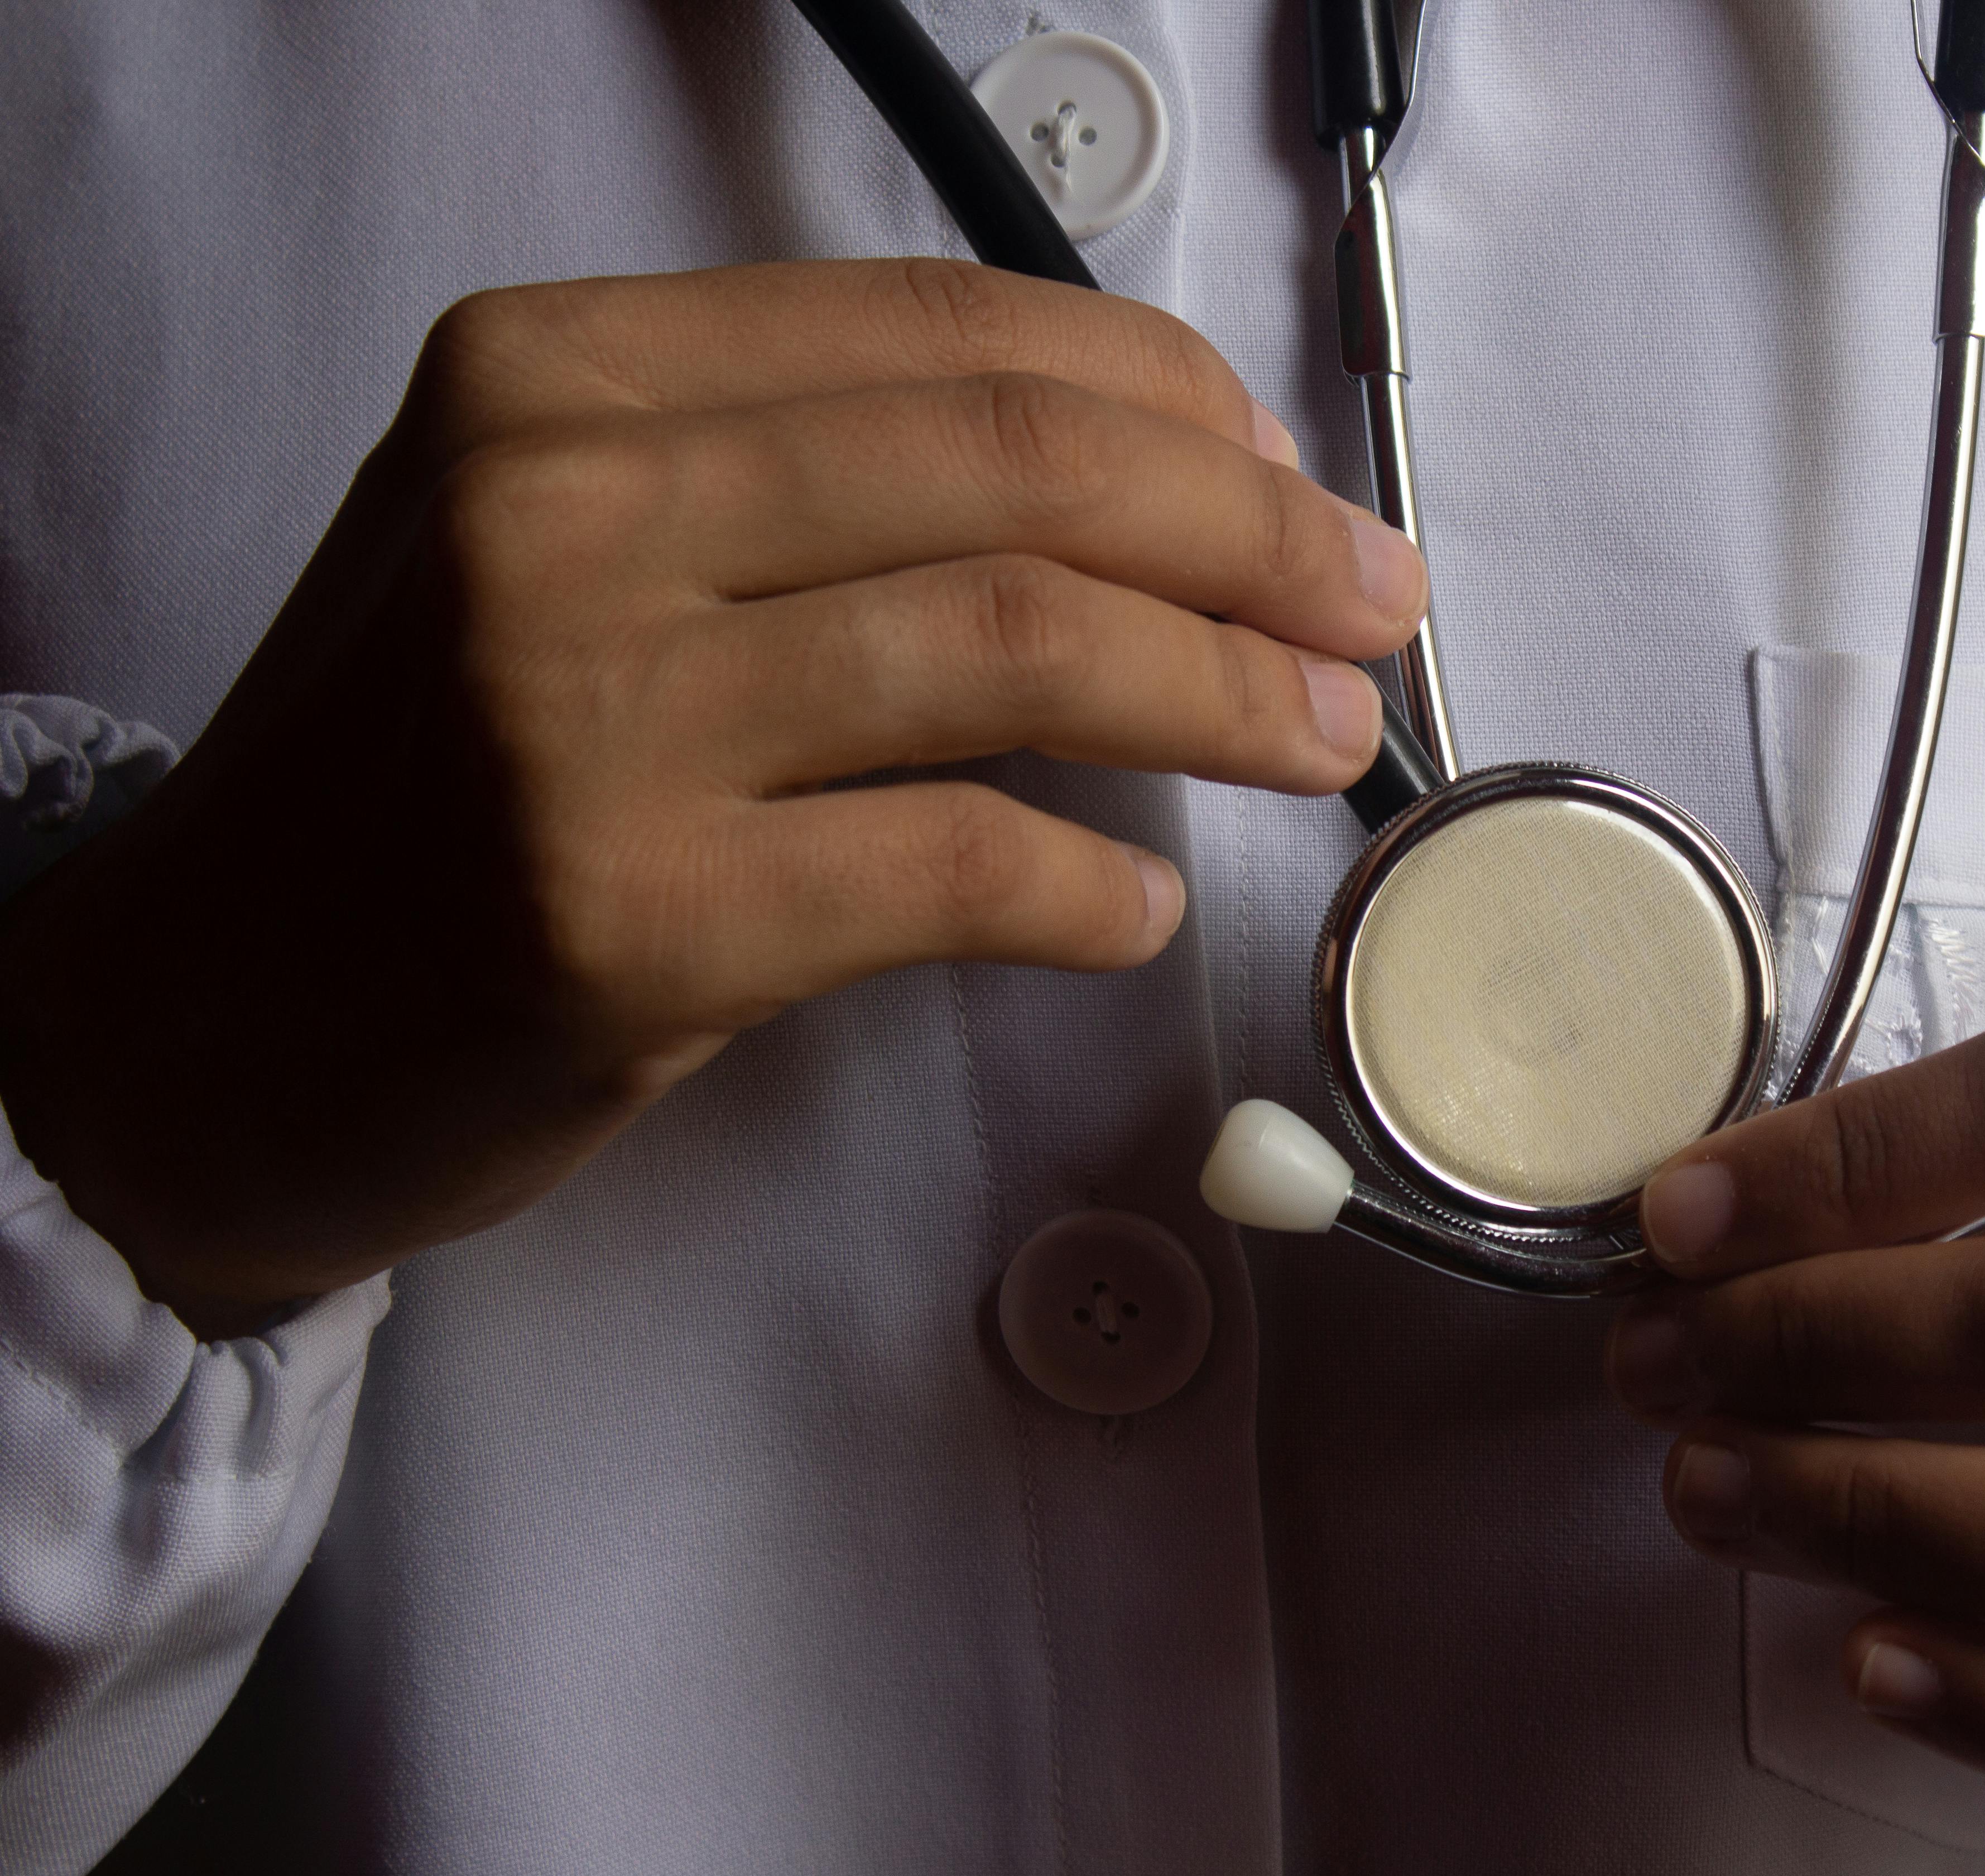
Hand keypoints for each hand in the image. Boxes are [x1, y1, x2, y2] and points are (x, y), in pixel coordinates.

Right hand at [0, 260, 1423, 1326]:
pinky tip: (1137, 906)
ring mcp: (585, 714)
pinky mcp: (624, 916)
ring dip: (1221, 691)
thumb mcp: (557, 550)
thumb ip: (798, 491)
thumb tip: (1143, 494)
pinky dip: (1088, 886)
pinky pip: (952, 864)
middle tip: (1373, 604)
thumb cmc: (417, 781)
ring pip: (1013, 642)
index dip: (1166, 396)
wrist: (196, 1017)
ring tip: (1325, 741)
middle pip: (1013, 470)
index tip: (1285, 472)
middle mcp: (559, 510)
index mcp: (553, 377)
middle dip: (1249, 533)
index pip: (942, 334)